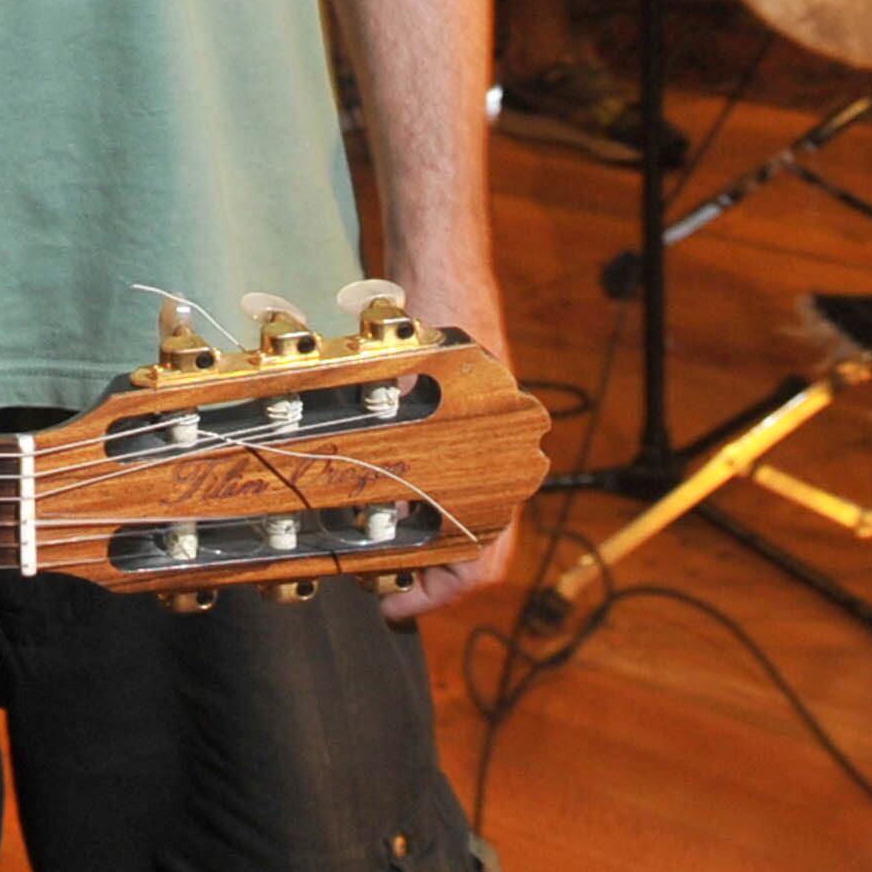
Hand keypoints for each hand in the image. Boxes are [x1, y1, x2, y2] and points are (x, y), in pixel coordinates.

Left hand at [377, 250, 519, 624]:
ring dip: (422, 545)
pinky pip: (455, 485)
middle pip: (477, 552)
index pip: (485, 564)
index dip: (436, 599)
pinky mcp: (473, 424)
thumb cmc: (426, 316)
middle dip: (425, 578)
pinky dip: (421, 505)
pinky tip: (376, 500)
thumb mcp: (398, 387)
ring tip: (368, 552)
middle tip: (374, 587)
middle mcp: (507, 459)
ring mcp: (493, 442)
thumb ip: (390, 444)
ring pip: (466, 522)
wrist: (442, 261)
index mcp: (499, 459)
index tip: (390, 609)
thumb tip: (363, 512)